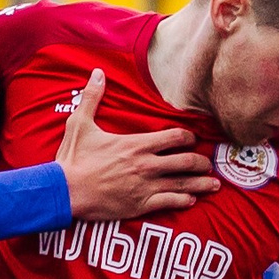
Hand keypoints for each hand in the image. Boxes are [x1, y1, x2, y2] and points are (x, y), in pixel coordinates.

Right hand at [55, 69, 217, 220]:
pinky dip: (183, 201)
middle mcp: (147, 165)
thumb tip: (97, 73)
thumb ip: (92, 97)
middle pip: (186, 162)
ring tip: (214, 185)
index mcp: (137, 144)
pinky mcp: (140, 206)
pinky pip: (170, 203)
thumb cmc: (73, 159)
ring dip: (201, 184)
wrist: (65, 191)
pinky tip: (191, 200)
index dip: (189, 137)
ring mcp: (145, 187)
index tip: (193, 140)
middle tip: (208, 164)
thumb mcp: (79, 123)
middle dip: (201, 163)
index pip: (175, 137)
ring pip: (184, 185)